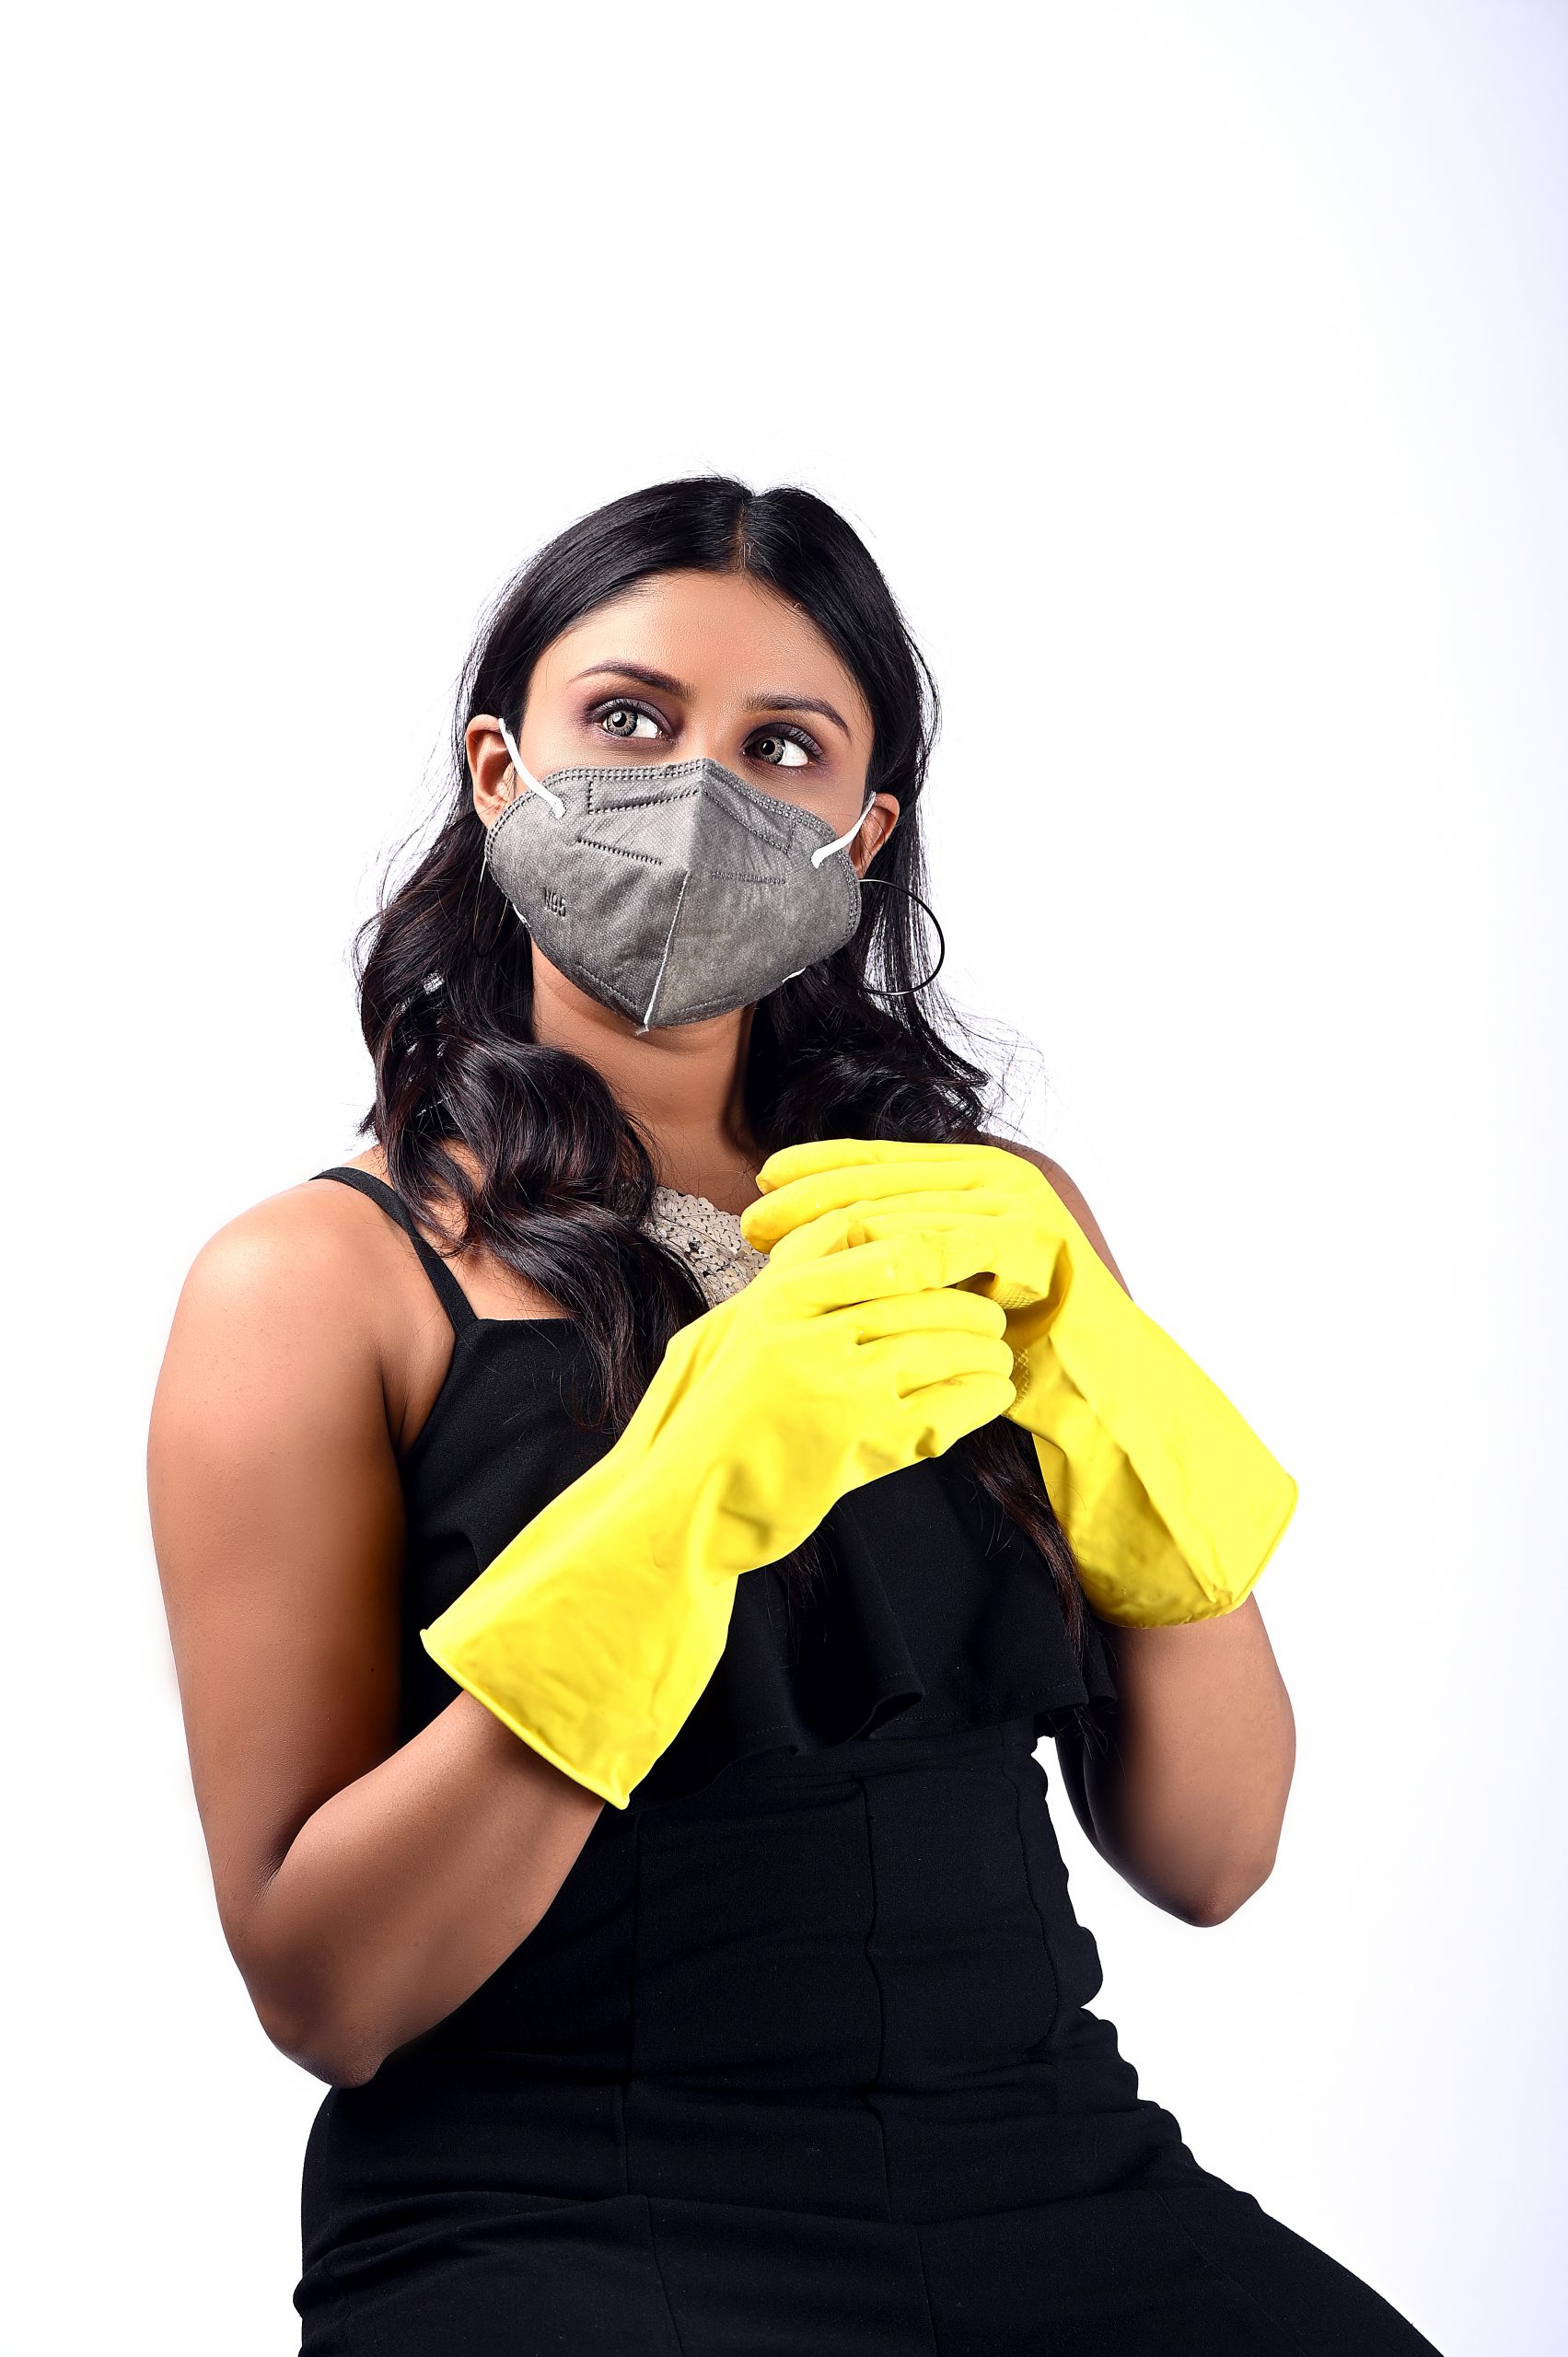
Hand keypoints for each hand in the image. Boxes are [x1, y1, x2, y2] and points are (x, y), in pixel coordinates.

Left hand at [739, 1137, 1085, 1409]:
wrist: (1097, 1388)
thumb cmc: (1014, 1345)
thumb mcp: (944, 1287)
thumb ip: (900, 1252)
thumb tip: (811, 1239)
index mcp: (976, 1176)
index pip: (881, 1162)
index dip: (818, 1169)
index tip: (760, 1186)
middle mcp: (998, 1176)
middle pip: (883, 1179)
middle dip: (811, 1198)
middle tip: (752, 1222)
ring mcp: (1018, 1204)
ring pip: (905, 1208)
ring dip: (834, 1229)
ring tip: (781, 1253)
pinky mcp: (1033, 1240)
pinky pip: (947, 1245)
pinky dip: (892, 1257)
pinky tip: (841, 1272)